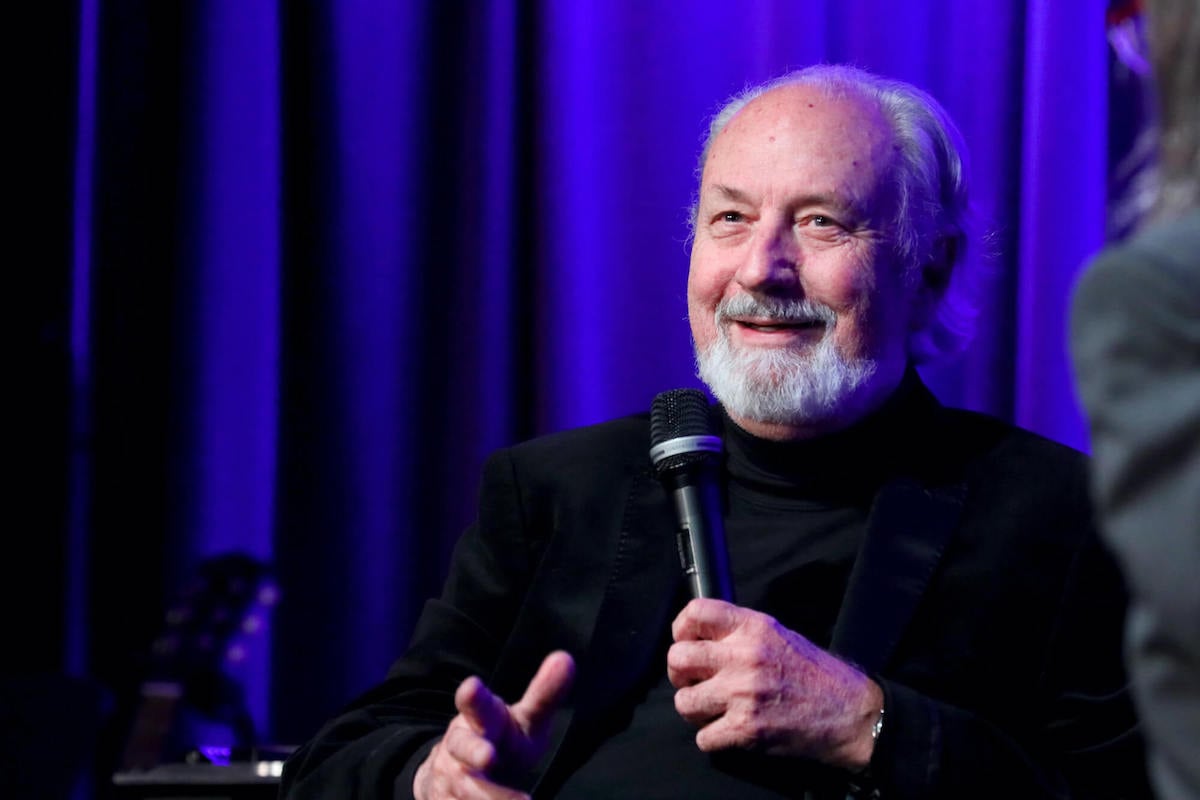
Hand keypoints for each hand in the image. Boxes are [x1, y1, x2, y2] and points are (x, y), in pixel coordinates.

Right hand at [413, 651, 574, 799]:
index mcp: (481, 719)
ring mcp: (450, 778)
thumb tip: (566, 659)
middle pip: (463, 748)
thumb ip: (543, 695)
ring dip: (488, 798)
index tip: (471, 686)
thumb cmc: (501, 740)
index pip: (475, 704)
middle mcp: (461, 747)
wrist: (454, 775)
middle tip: (489, 756)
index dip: (473, 697)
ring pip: (464, 788)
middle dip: (475, 751)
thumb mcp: (524, 719)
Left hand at [668, 598, 881, 769]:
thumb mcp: (777, 634)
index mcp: (752, 627)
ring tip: (713, 710)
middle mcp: (744, 656)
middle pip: (677, 658)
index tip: (687, 643)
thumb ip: (738, 632)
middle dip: (680, 674)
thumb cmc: (813, 674)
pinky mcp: (747, 729)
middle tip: (695, 682)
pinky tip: (729, 731)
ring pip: (683, 702)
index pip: (695, 612)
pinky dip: (712, 739)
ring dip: (695, 710)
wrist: (849, 713)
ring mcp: (744, 693)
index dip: (681, 629)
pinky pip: (702, 737)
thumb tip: (699, 637)